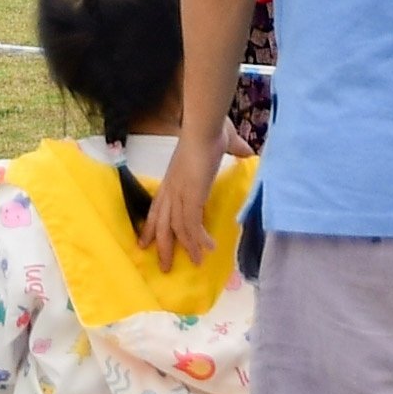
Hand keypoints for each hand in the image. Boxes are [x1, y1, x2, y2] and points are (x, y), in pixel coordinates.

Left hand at [139, 125, 229, 272]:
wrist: (205, 127)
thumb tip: (247, 151)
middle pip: (161, 223)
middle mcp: (172, 189)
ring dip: (185, 247)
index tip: (144, 242)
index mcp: (173, 178)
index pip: (157, 207)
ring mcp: (180, 194)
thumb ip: (234, 149)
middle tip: (164, 266)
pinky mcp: (191, 197)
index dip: (150, 226)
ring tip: (196, 263)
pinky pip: (192, 225)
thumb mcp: (223, 142)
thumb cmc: (211, 130)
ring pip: (176, 228)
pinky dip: (199, 239)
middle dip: (162, 245)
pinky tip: (209, 249)